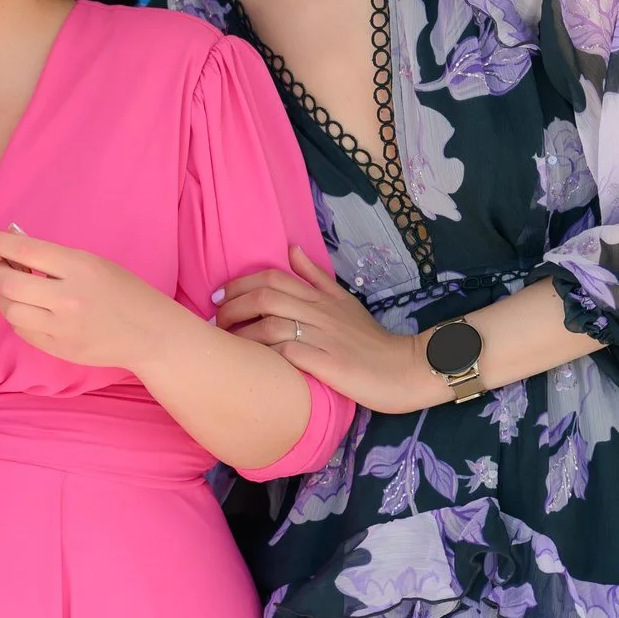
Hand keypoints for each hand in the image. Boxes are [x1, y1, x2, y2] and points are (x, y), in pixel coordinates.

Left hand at [0, 228, 182, 370]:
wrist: (149, 333)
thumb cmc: (124, 292)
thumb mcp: (95, 264)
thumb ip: (56, 257)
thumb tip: (15, 242)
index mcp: (79, 268)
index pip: (25, 250)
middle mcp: (68, 298)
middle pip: (8, 284)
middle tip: (2, 269)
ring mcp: (62, 328)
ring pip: (11, 311)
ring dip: (7, 299)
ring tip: (20, 293)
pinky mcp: (59, 349)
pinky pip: (23, 332)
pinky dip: (21, 319)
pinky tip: (34, 312)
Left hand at [217, 244, 431, 413]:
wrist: (403, 369)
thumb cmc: (369, 340)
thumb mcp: (344, 302)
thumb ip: (316, 277)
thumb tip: (292, 249)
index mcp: (320, 297)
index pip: (273, 278)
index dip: (240, 284)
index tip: (219, 298)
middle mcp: (319, 313)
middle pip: (265, 298)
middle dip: (232, 307)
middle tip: (215, 321)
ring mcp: (323, 338)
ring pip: (271, 326)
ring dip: (241, 335)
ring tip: (223, 345)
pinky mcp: (327, 364)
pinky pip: (287, 354)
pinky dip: (264, 357)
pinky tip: (249, 364)